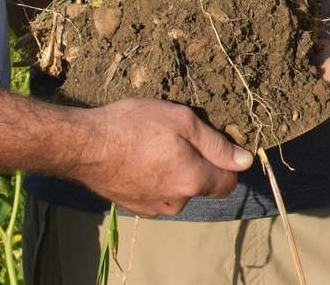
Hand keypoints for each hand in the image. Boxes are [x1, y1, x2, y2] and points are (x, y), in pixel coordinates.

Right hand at [65, 98, 251, 216]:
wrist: (84, 146)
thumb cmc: (134, 126)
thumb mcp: (182, 121)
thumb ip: (217, 144)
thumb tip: (245, 161)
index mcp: (193, 181)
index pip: (228, 182)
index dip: (228, 161)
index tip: (215, 141)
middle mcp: (177, 201)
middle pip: (202, 184)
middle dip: (197, 162)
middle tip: (177, 135)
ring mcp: (154, 207)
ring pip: (178, 189)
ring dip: (175, 170)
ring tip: (154, 144)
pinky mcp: (135, 207)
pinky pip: (157, 193)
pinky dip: (155, 177)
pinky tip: (139, 157)